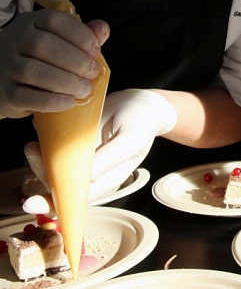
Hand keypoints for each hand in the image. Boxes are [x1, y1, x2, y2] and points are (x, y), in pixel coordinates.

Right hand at [0, 10, 107, 118]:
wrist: (6, 78)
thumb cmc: (40, 57)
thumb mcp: (59, 40)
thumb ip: (81, 34)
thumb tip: (102, 29)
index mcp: (32, 22)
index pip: (54, 20)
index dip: (80, 35)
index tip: (96, 51)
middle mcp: (15, 40)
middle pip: (43, 45)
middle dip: (75, 60)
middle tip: (92, 73)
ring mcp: (6, 66)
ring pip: (32, 71)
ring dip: (65, 81)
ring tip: (85, 89)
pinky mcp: (5, 92)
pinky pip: (24, 97)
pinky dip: (50, 101)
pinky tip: (68, 102)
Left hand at [22, 88, 176, 214]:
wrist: (143, 103)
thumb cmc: (141, 122)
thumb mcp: (131, 139)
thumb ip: (111, 158)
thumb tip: (88, 179)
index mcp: (107, 179)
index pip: (77, 199)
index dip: (54, 203)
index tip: (31, 203)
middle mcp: (92, 173)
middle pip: (60, 185)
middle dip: (40, 173)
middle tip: (31, 151)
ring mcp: (82, 159)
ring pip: (54, 170)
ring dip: (38, 160)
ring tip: (32, 145)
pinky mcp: (76, 145)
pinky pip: (56, 150)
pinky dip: (44, 145)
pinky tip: (41, 132)